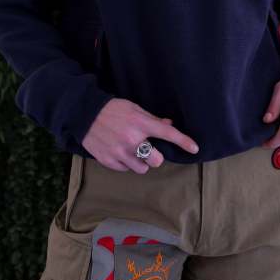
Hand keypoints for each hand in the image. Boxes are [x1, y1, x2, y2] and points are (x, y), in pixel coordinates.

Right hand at [81, 98, 198, 172]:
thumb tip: (169, 125)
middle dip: (156, 156)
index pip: (167, 134)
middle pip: (157, 161)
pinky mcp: (108, 161)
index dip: (183, 142)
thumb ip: (152, 119)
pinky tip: (120, 152)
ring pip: (142, 168)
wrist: (85, 114)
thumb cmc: (113, 109)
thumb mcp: (134, 109)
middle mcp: (132, 140)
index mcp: (140, 124)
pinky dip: (126, 163)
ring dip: (141, 161)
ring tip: (133, 151)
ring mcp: (119, 152)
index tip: (194, 148)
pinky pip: (126, 169)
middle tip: (149, 149)